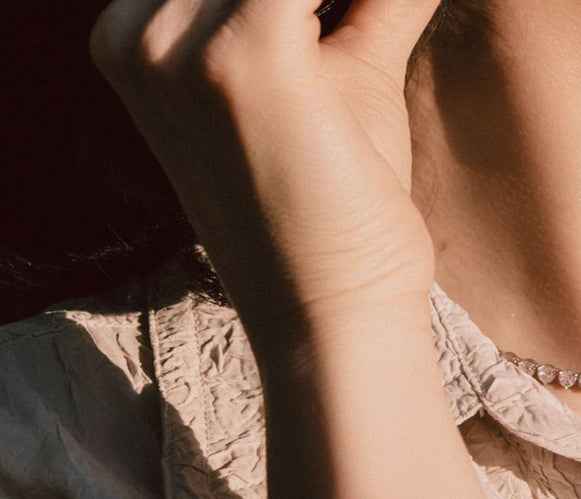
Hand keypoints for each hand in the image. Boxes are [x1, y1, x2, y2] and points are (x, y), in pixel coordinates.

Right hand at [89, 0, 440, 348]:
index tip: (349, 18)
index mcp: (132, 36)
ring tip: (376, 33)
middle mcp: (137, 33)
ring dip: (348, 4)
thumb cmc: (343, 215)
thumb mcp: (345, 76)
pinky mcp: (246, 53)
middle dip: (328, 0)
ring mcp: (180, 43)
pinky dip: (367, 2)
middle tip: (371, 23)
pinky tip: (380, 24)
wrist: (338, 318)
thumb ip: (365, 2)